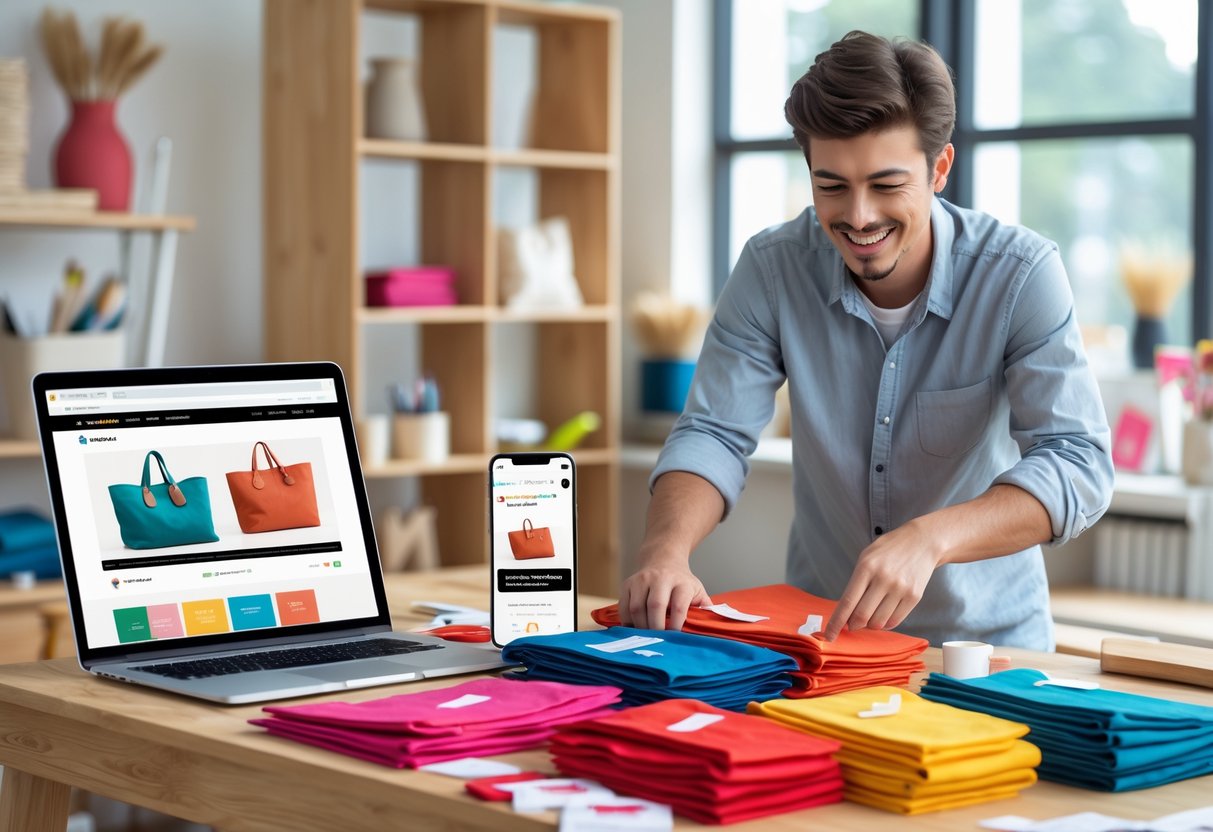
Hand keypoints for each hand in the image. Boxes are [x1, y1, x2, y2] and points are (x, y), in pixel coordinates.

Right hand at [618, 554, 709, 630]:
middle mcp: (660, 578)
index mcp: (681, 582)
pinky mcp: (627, 584)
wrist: (662, 560)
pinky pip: (624, 607)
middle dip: (656, 628)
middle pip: (655, 605)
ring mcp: (641, 580)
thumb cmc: (682, 583)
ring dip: (641, 627)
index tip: (675, 637)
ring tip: (647, 636)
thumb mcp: (698, 591)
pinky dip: (628, 621)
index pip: (678, 605)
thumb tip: (712, 627)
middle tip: (658, 641)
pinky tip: (635, 628)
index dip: (676, 624)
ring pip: (637, 607)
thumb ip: (705, 608)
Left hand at [823, 520, 942, 640]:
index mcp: (866, 568)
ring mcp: (900, 589)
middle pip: (862, 616)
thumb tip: (846, 612)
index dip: (836, 622)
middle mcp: (883, 579)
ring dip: (869, 625)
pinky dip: (884, 624)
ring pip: (878, 622)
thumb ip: (856, 582)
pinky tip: (881, 615)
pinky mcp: (914, 597)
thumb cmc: (889, 550)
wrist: (922, 542)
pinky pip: (894, 621)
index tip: (828, 635)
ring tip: (869, 616)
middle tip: (851, 624)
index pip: (847, 602)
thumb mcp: (866, 557)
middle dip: (852, 625)